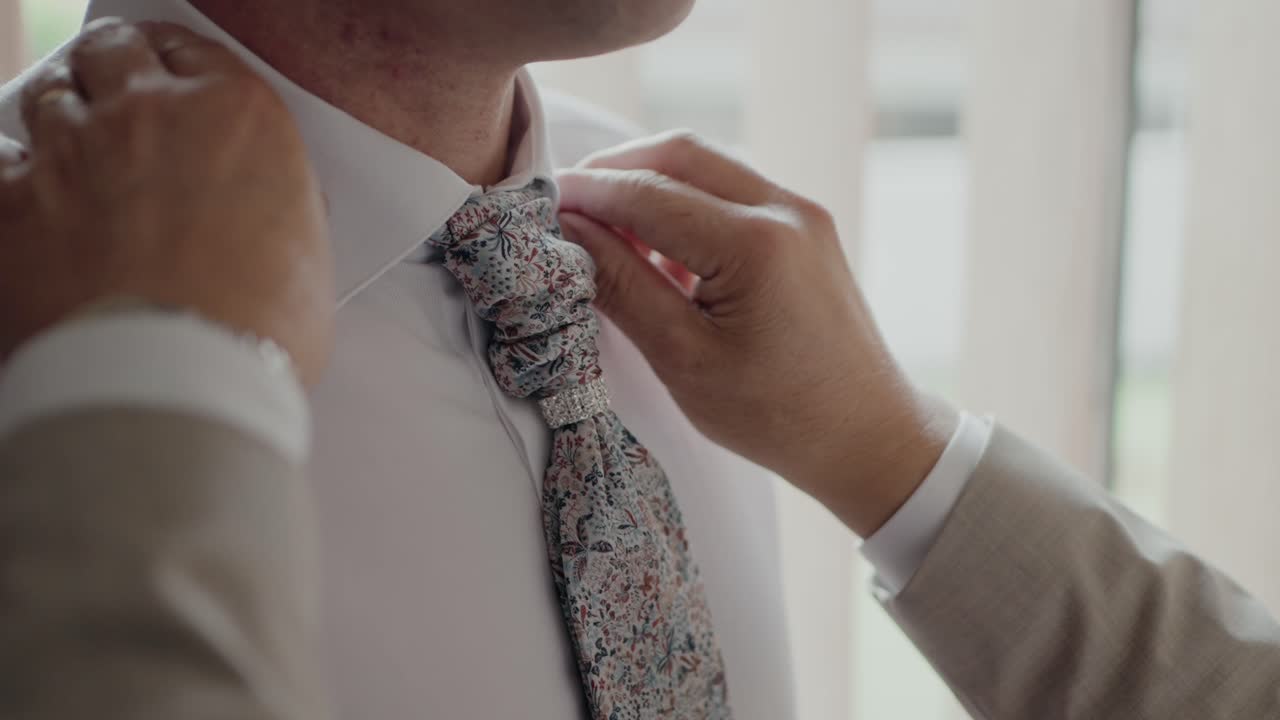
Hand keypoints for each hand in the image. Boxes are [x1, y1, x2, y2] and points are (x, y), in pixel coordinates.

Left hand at [0, 19, 332, 385]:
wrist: (181, 380)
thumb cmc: (260, 328)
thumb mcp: (305, 254)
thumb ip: (278, 206)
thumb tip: (264, 211)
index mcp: (236, 115)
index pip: (193, 50)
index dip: (178, 64)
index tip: (172, 78)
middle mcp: (150, 114)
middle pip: (112, 51)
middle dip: (111, 68)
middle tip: (116, 95)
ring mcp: (73, 152)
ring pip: (48, 96)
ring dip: (63, 117)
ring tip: (75, 151)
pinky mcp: (10, 203)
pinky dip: (12, 178)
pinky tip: (31, 202)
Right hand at [557, 131, 956, 536]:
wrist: (867, 437)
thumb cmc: (777, 416)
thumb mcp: (684, 359)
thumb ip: (623, 286)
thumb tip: (570, 233)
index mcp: (756, 244)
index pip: (648, 194)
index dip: (587, 194)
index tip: (541, 204)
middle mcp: (786, 211)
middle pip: (679, 154)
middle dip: (616, 171)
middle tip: (567, 204)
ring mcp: (803, 215)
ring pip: (707, 167)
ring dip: (651, 186)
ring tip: (607, 233)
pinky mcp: (807, 229)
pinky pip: (734, 193)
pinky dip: (687, 205)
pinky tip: (659, 251)